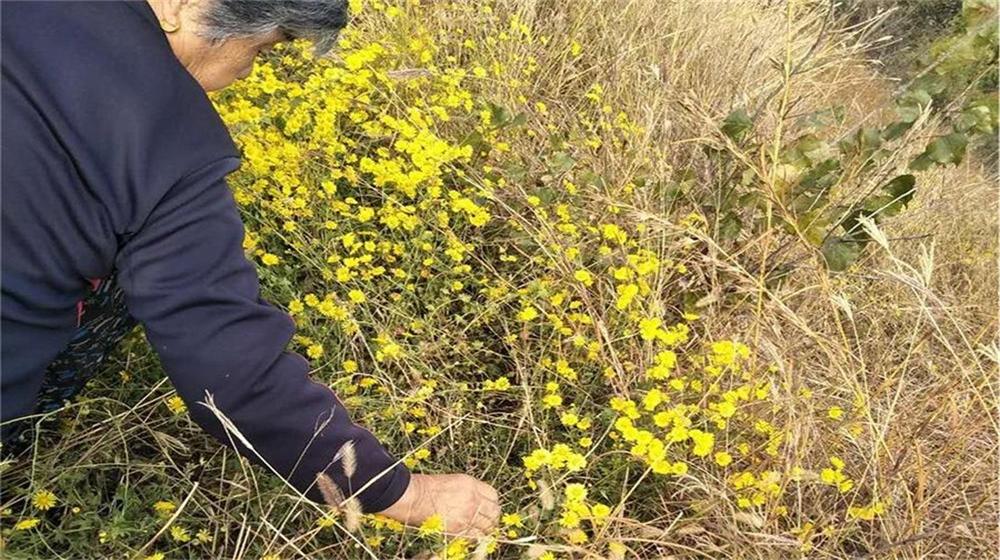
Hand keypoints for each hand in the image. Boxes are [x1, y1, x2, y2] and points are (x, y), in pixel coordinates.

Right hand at [377, 473, 500, 536]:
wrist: (414, 496)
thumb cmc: (426, 489)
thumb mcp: (452, 482)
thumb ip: (467, 491)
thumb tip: (476, 502)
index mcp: (471, 484)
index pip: (493, 495)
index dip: (492, 504)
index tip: (488, 509)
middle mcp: (473, 498)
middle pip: (494, 512)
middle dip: (492, 518)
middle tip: (486, 523)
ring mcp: (468, 514)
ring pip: (488, 526)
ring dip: (485, 529)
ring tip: (479, 531)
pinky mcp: (460, 528)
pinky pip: (475, 536)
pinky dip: (474, 537)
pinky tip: (468, 536)